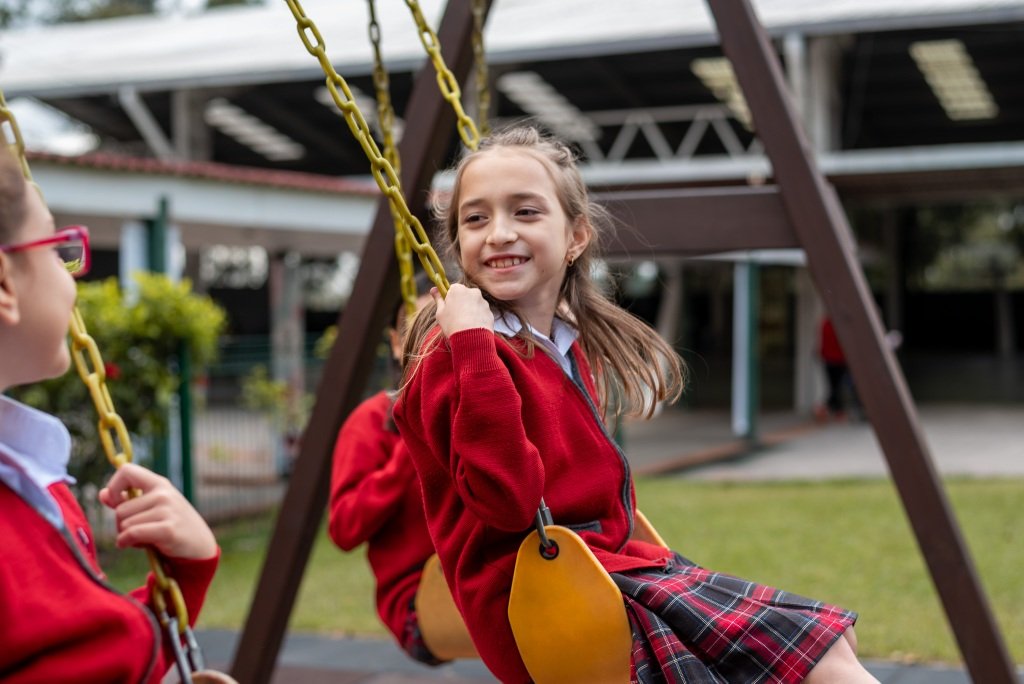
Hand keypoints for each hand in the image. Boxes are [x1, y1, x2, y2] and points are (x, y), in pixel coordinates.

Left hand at [99, 463, 217, 559]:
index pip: (127, 470)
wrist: (199, 545)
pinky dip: (125, 542)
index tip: (118, 502)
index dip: (114, 486)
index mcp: (159, 484)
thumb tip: (102, 494)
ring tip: (142, 538)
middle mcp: (163, 493)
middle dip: (121, 524)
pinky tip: (129, 545)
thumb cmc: (172, 524)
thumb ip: (128, 500)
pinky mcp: (167, 529)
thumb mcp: (153, 507)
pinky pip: (131, 533)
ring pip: (124, 524)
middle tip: (136, 531)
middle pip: (120, 509)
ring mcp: (167, 510)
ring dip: (125, 536)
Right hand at [433, 284, 492, 336]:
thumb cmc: (452, 324)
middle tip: (455, 317)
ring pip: (474, 304)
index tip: (447, 307)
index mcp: (458, 289)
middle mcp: (473, 291)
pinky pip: (482, 313)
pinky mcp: (490, 312)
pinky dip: (478, 318)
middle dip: (461, 303)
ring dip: (470, 310)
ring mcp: (483, 301)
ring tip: (465, 324)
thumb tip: (433, 289)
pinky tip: (473, 327)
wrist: (471, 339)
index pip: (452, 289)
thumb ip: (438, 299)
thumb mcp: (440, 312)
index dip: (449, 298)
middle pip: (465, 295)